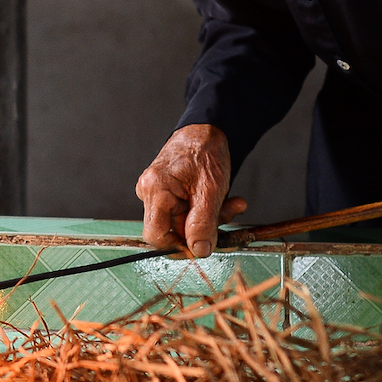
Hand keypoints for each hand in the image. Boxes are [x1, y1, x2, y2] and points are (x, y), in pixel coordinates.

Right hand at [136, 124, 247, 256]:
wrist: (206, 131)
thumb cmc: (206, 151)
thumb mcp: (211, 190)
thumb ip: (203, 223)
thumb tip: (199, 251)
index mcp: (155, 190)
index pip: (156, 236)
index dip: (179, 246)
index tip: (203, 245)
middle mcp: (149, 192)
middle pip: (172, 230)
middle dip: (204, 228)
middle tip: (228, 214)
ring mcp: (157, 194)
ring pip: (182, 223)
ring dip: (210, 219)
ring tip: (232, 203)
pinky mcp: (167, 194)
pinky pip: (186, 213)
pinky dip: (206, 211)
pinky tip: (223, 200)